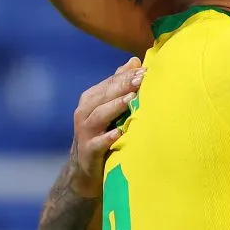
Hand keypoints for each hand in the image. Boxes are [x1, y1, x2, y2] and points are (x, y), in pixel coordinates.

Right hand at [71, 59, 145, 189]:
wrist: (86, 168)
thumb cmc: (103, 133)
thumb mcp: (109, 108)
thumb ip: (119, 85)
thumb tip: (134, 61)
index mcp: (91, 99)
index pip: (110, 83)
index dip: (126, 76)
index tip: (145, 70)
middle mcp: (84, 113)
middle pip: (104, 95)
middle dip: (123, 86)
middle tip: (142, 79)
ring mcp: (85, 132)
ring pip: (99, 115)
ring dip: (115, 107)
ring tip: (131, 99)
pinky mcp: (88, 151)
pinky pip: (98, 143)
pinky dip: (108, 138)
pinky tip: (119, 133)